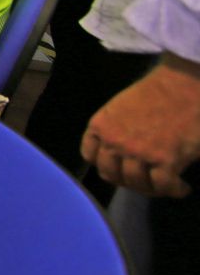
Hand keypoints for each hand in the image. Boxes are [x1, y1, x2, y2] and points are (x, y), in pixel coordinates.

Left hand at [81, 58, 199, 196]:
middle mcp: (115, 141)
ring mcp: (139, 153)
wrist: (184, 84)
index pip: (90, 156)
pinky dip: (174, 190)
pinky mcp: (166, 161)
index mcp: (101, 125)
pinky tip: (182, 187)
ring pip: (137, 184)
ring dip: (151, 189)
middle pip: (111, 175)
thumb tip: (121, 153)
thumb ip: (114, 128)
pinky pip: (164, 187)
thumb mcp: (120, 107)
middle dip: (127, 181)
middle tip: (144, 181)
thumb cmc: (157, 91)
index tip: (119, 169)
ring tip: (165, 185)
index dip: (105, 165)